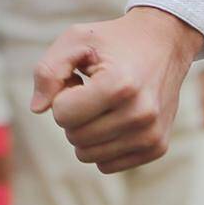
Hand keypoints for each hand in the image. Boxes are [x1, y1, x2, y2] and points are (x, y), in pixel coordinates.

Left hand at [30, 6, 200, 173]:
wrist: (165, 42)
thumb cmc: (114, 41)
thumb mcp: (76, 39)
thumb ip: (47, 71)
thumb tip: (38, 109)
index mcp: (120, 85)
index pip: (62, 114)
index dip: (62, 95)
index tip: (79, 79)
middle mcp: (140, 114)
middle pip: (74, 137)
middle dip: (73, 114)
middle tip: (91, 90)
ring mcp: (151, 134)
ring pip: (88, 156)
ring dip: (87, 131)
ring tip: (104, 103)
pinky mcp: (157, 147)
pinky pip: (107, 165)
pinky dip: (102, 145)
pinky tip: (116, 118)